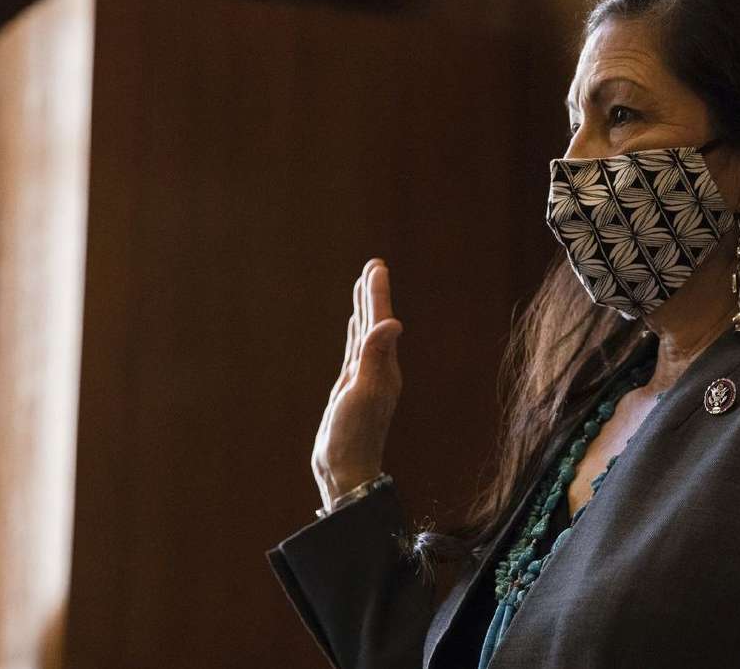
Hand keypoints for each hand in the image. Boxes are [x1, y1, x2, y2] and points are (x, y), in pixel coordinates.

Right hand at [310, 257, 403, 507]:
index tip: (376, 267)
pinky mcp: (351, 389)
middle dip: (373, 294)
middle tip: (373, 265)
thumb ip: (376, 357)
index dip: (377, 294)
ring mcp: (365, 378)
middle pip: (375, 323)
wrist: (346, 472)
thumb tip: (393, 323)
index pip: (380, 322)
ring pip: (364, 335)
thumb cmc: (353, 436)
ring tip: (363, 286)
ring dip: (364, 310)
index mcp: (383, 367)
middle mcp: (378, 369)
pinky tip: (353, 327)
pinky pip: (355, 352)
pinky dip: (355, 335)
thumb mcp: (363, 393)